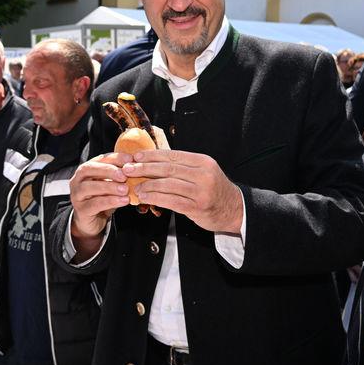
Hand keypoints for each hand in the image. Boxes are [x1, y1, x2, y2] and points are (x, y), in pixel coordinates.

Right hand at [68, 153, 130, 245]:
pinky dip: (110, 201)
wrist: (92, 223)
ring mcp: (77, 195)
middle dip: (108, 170)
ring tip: (125, 189)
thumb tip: (137, 167)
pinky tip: (123, 201)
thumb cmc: (102, 200)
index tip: (130, 159)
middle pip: (89, 169)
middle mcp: (77, 180)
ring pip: (89, 187)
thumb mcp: (111, 185)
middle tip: (124, 175)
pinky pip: (94, 204)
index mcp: (86, 170)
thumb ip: (119, 177)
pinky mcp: (81, 210)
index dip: (115, 158)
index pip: (99, 159)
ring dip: (109, 186)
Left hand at [127, 149, 243, 232]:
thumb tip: (152, 162)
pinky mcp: (197, 207)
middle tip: (128, 169)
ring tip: (135, 186)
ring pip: (168, 184)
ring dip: (148, 185)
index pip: (173, 155)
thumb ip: (182, 167)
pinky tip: (145, 197)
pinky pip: (171, 201)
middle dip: (145, 168)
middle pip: (168, 168)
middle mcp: (203, 174)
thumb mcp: (202, 172)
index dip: (152, 155)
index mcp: (202, 162)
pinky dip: (155, 198)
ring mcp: (201, 191)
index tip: (136, 156)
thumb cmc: (213, 190)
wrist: (234, 209)